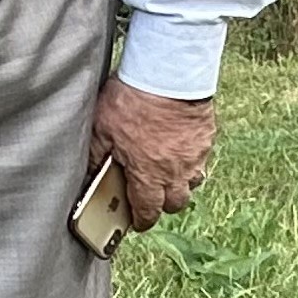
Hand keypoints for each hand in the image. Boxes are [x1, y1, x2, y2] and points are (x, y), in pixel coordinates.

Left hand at [90, 76, 215, 230]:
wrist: (168, 75)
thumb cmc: (132, 100)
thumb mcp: (102, 128)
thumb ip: (97, 155)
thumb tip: (90, 174)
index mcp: (148, 175)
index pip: (148, 212)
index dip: (142, 221)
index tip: (138, 222)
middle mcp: (175, 172)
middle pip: (176, 204)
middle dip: (163, 205)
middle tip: (151, 197)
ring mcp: (195, 155)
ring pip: (193, 183)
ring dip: (181, 184)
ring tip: (168, 174)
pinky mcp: (206, 138)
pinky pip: (202, 158)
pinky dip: (191, 161)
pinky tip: (180, 150)